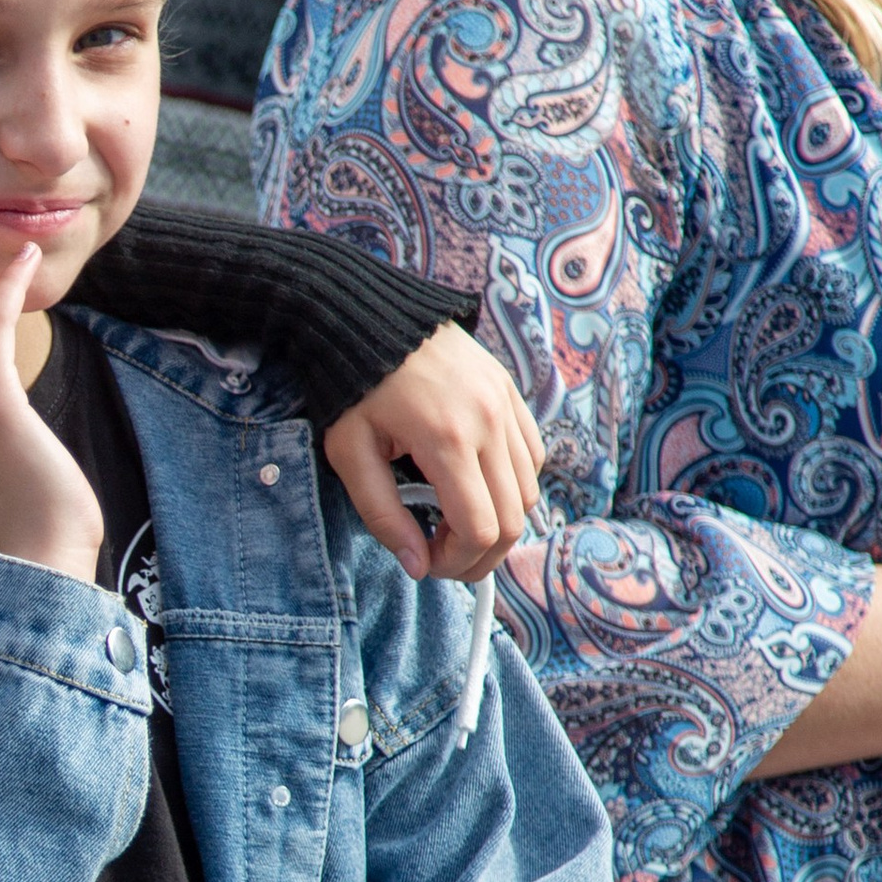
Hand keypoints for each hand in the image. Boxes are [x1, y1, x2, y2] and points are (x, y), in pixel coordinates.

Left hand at [322, 322, 542, 582]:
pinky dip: (510, 485)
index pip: (480, 530)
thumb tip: (416, 566)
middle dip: (481, 555)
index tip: (428, 562)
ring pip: (528, 492)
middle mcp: (489, 423)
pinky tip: (473, 485)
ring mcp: (506, 405)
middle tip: (443, 555)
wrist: (369, 315)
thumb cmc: (353, 387)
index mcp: (446, 439)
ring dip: (498, 521)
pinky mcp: (511, 393)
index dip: (458, 563)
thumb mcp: (349, 454)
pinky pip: (532, 457)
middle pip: (513, 520)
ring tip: (453, 519)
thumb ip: (382, 515)